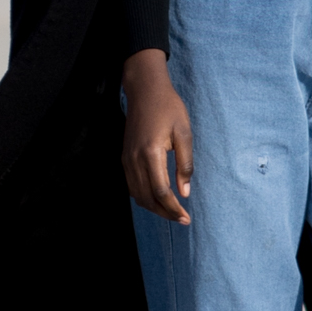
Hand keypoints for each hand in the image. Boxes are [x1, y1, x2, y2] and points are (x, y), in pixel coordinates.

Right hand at [121, 48, 192, 223]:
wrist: (145, 90)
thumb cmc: (168, 108)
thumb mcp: (184, 133)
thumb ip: (185, 164)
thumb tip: (184, 193)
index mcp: (151, 153)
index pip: (161, 192)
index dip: (174, 209)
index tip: (187, 217)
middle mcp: (134, 160)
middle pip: (147, 198)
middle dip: (165, 213)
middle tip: (182, 220)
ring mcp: (126, 159)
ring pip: (138, 195)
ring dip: (154, 208)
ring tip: (172, 212)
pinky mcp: (124, 157)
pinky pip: (132, 186)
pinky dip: (144, 197)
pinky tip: (158, 198)